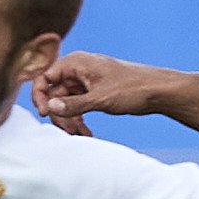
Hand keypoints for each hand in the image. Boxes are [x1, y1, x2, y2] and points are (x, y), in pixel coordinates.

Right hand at [31, 53, 171, 134]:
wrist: (158, 91)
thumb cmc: (132, 88)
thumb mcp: (100, 99)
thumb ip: (73, 104)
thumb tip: (50, 107)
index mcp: (76, 63)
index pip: (45, 78)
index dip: (40, 96)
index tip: (46, 113)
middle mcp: (78, 70)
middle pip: (54, 93)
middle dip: (60, 114)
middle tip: (69, 131)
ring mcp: (86, 81)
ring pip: (65, 102)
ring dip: (70, 120)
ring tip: (80, 135)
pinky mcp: (94, 92)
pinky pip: (77, 106)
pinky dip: (79, 119)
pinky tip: (86, 132)